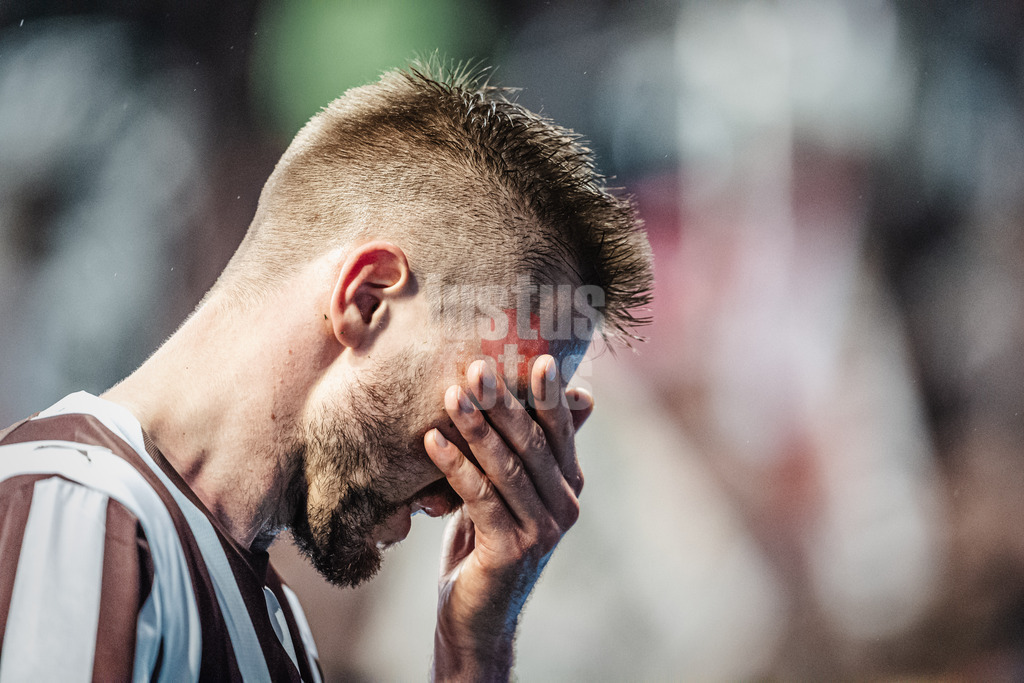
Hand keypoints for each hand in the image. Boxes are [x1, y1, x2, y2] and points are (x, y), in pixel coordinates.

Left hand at [423, 355, 592, 681]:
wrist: (476, 615)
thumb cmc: (486, 542)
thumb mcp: (507, 490)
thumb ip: (522, 450)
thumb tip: (546, 397)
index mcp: (569, 483)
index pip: (560, 430)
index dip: (549, 394)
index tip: (538, 358)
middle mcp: (566, 504)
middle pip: (533, 443)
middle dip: (504, 402)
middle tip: (478, 367)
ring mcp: (543, 529)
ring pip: (507, 467)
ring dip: (475, 427)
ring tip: (449, 395)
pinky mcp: (513, 549)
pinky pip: (481, 497)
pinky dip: (455, 466)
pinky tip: (430, 441)